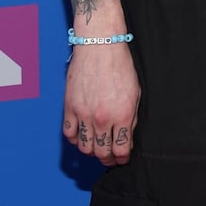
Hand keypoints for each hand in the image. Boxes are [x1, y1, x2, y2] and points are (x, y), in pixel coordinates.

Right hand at [62, 44, 139, 165]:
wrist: (100, 45)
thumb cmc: (120, 65)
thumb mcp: (136, 92)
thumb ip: (132, 117)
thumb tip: (127, 135)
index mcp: (123, 114)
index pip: (121, 149)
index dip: (122, 158)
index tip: (122, 159)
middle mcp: (103, 118)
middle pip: (102, 152)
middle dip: (108, 159)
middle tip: (110, 159)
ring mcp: (84, 114)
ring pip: (84, 147)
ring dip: (91, 152)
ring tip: (97, 149)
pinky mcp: (70, 107)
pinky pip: (69, 133)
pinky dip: (74, 139)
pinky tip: (81, 137)